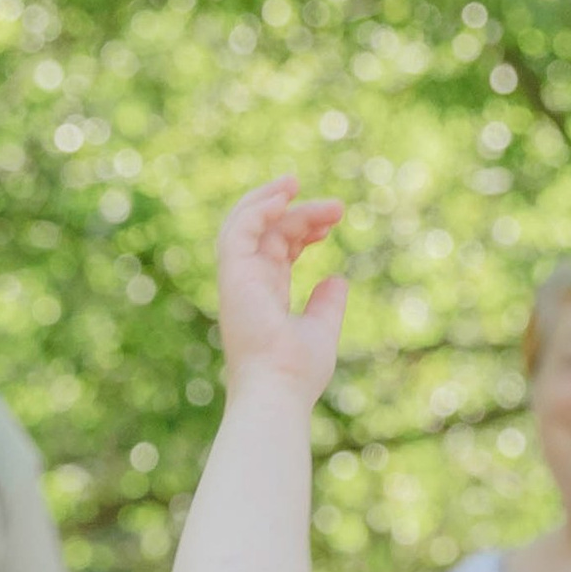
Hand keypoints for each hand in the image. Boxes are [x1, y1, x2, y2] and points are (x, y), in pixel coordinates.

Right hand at [216, 175, 347, 401]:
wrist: (278, 390)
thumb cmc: (297, 371)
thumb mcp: (321, 331)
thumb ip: (327, 305)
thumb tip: (338, 279)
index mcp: (265, 294)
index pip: (279, 246)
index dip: (304, 227)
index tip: (333, 221)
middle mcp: (248, 283)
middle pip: (270, 231)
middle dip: (301, 213)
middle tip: (337, 208)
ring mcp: (237, 278)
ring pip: (247, 222)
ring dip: (271, 199)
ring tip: (297, 181)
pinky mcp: (232, 274)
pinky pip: (238, 228)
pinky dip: (258, 207)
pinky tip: (285, 195)